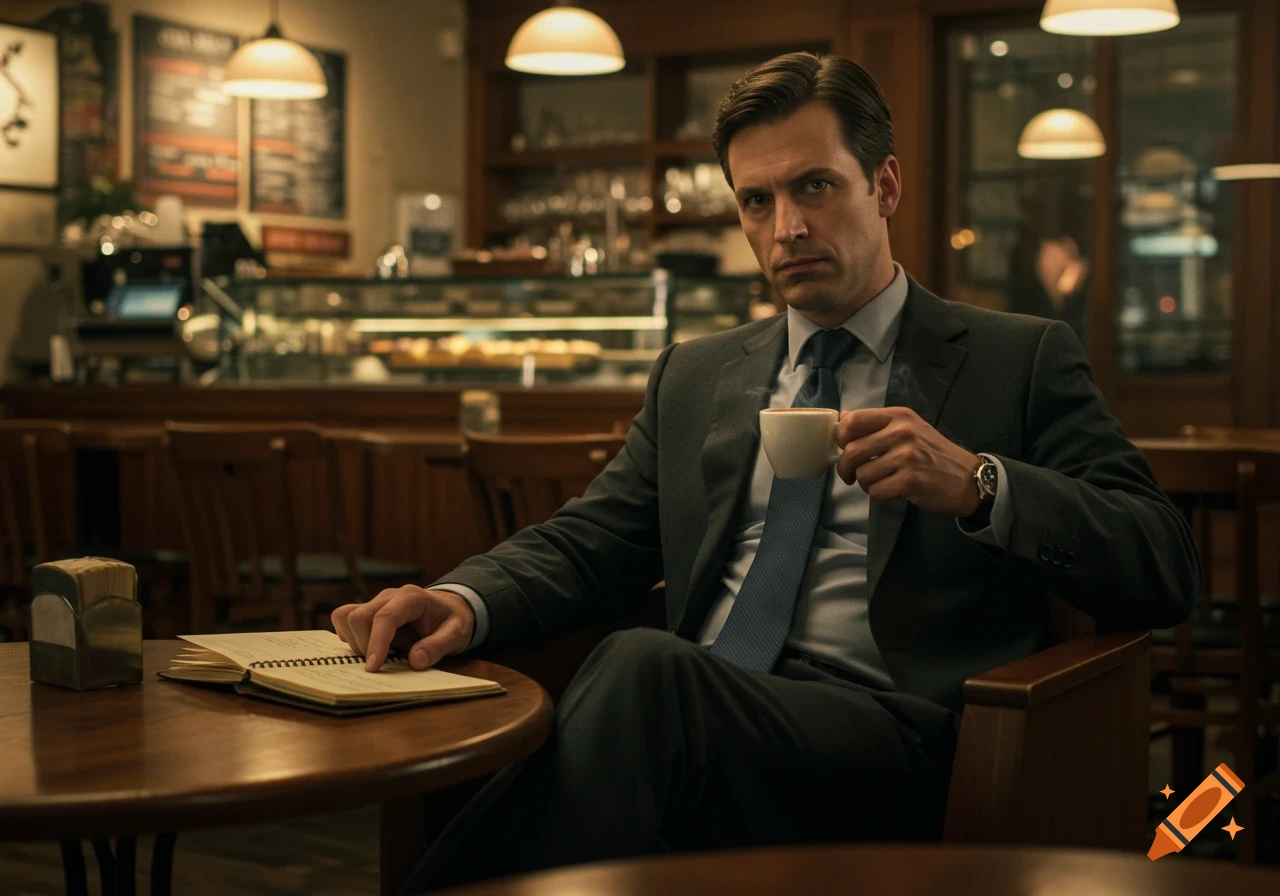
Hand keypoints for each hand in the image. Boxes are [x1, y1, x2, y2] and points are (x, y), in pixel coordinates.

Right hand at [331, 586, 475, 671]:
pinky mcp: (368, 610)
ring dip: (355, 641)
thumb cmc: (452, 621)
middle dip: (365, 646)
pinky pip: (343, 618)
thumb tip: (415, 660)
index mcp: (411, 598)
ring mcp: (375, 602)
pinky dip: (349, 636)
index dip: (376, 643)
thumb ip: (438, 646)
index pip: (385, 617)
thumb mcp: (456, 634)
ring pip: (346, 616)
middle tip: (385, 663)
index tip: (373, 668)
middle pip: (359, 617)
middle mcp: (389, 596)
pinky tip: (369, 647)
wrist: (449, 609)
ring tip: (379, 654)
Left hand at [836, 407, 981, 517]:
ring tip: (881, 482)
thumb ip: (877, 424)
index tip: (844, 448)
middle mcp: (902, 432)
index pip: (854, 420)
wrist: (968, 478)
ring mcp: (907, 457)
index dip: (841, 437)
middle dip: (845, 468)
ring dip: (866, 484)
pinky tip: (892, 491)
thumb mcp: (909, 428)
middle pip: (851, 451)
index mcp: (898, 416)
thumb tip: (842, 420)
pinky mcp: (910, 481)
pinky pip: (876, 492)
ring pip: (862, 474)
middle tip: (850, 475)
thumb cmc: (933, 453)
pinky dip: (879, 495)